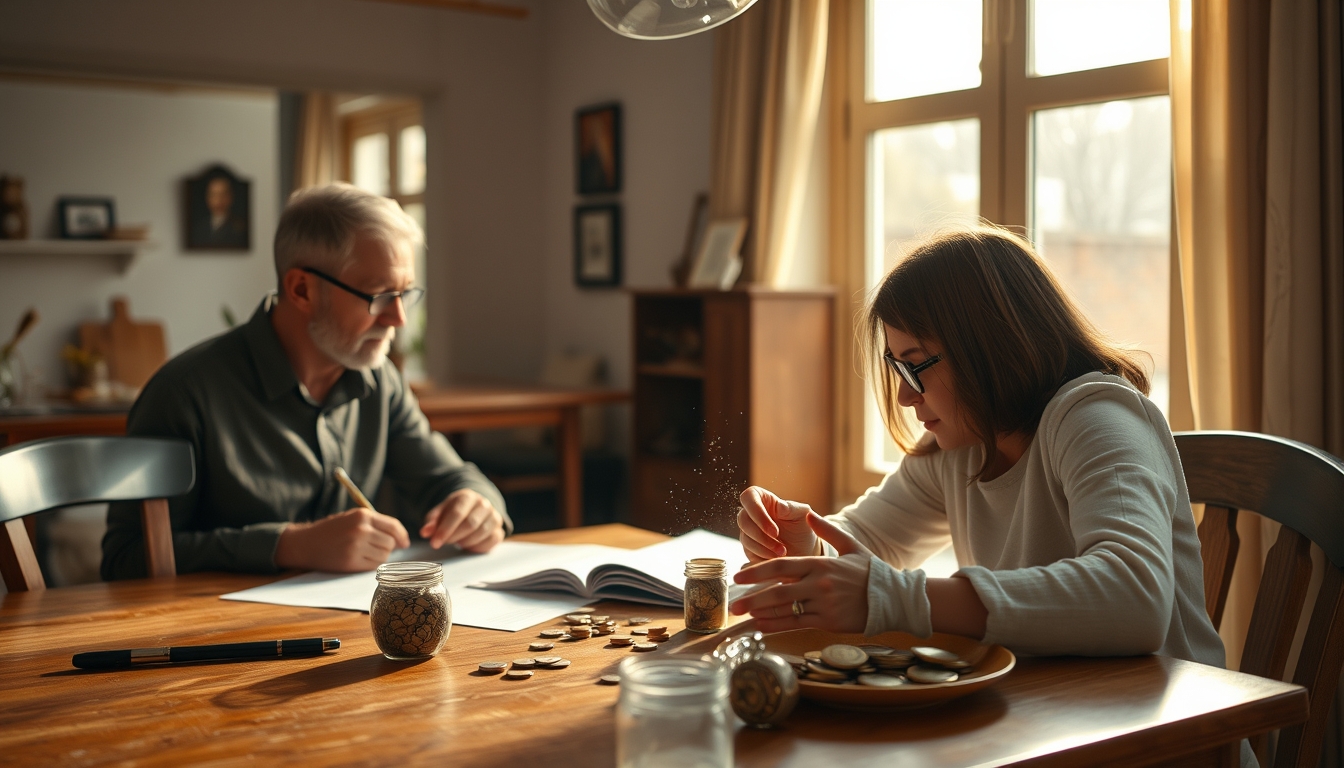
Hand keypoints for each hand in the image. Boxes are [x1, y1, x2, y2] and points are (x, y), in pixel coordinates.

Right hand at [275, 507, 410, 571]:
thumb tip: (400, 539)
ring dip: (379, 556)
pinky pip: (374, 565)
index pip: (393, 526)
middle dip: (388, 547)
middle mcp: (361, 529)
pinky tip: (359, 559)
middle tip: (375, 547)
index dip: (402, 535)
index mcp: (363, 515)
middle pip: (390, 542)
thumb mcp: (352, 518)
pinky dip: (371, 564)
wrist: (305, 543)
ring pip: (384, 555)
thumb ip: (375, 524)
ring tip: (364, 552)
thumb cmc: (331, 530)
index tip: (404, 543)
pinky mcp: (351, 561)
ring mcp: (356, 546)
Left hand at [419, 489, 504, 552]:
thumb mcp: (441, 512)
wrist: (473, 510)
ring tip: (457, 541)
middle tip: (444, 543)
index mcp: (468, 496)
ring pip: (481, 534)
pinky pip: (490, 542)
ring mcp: (494, 517)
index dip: (445, 530)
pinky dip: (477, 547)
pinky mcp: (499, 531)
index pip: (457, 513)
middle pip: (470, 524)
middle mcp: (484, 504)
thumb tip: (425, 532)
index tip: (434, 543)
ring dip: (465, 542)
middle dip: (454, 537)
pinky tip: (468, 545)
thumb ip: (432, 521)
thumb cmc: (454, 512)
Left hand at [727, 511, 873, 633]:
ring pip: (785, 608)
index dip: (757, 570)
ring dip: (760, 613)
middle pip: (777, 589)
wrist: (894, 597)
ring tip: (742, 616)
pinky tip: (762, 626)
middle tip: (732, 602)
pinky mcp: (828, 621)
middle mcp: (819, 583)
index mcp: (820, 563)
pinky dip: (777, 625)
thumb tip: (807, 514)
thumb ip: (827, 530)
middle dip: (751, 596)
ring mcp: (823, 604)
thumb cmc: (871, 571)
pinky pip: (797, 623)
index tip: (739, 575)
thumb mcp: (851, 546)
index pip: (781, 565)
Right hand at [737, 486, 818, 562]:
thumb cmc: (803, 528)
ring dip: (764, 548)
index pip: (749, 496)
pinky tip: (776, 558)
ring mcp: (748, 532)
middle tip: (781, 547)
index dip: (757, 513)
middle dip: (761, 536)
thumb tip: (780, 507)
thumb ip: (792, 508)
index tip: (775, 530)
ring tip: (783, 553)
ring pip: (745, 538)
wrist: (805, 550)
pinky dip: (763, 557)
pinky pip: (749, 552)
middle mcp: (751, 514)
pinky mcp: (749, 548)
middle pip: (743, 520)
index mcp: (764, 499)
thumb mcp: (802, 516)